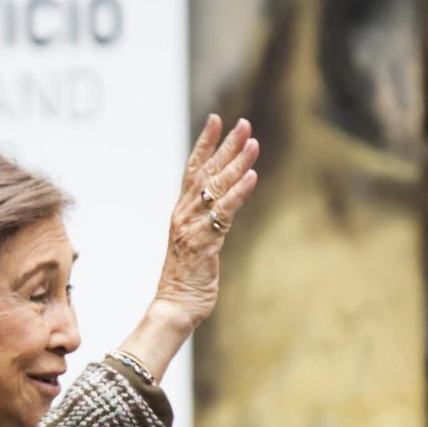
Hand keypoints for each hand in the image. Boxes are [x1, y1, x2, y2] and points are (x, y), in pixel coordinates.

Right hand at [117, 114, 257, 382]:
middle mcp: (184, 214)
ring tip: (252, 142)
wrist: (174, 306)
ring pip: (216, 187)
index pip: (192, 170)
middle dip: (226, 145)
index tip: (216, 120)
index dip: (205, 144)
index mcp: (181, 213)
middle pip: (206, 172)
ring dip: (236, 163)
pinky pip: (224, 212)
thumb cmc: (187, 279)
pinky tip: (252, 176)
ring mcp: (192, 227)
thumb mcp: (197, 244)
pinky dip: (238, 193)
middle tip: (243, 123)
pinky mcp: (205, 241)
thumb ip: (206, 223)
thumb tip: (220, 209)